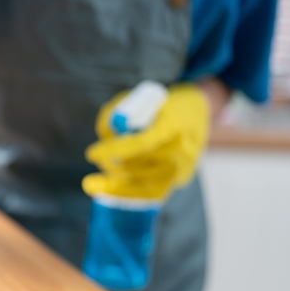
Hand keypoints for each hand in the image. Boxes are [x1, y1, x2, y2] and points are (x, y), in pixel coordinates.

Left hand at [83, 83, 209, 200]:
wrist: (198, 110)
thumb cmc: (162, 104)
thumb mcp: (138, 98)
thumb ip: (116, 113)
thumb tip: (105, 134)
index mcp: (172, 124)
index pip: (141, 142)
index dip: (114, 150)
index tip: (91, 154)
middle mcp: (180, 148)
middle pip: (138, 165)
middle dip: (110, 164)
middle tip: (97, 158)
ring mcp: (183, 165)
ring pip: (141, 182)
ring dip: (118, 177)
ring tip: (107, 165)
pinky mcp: (182, 177)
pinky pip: (151, 192)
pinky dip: (129, 190)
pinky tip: (111, 186)